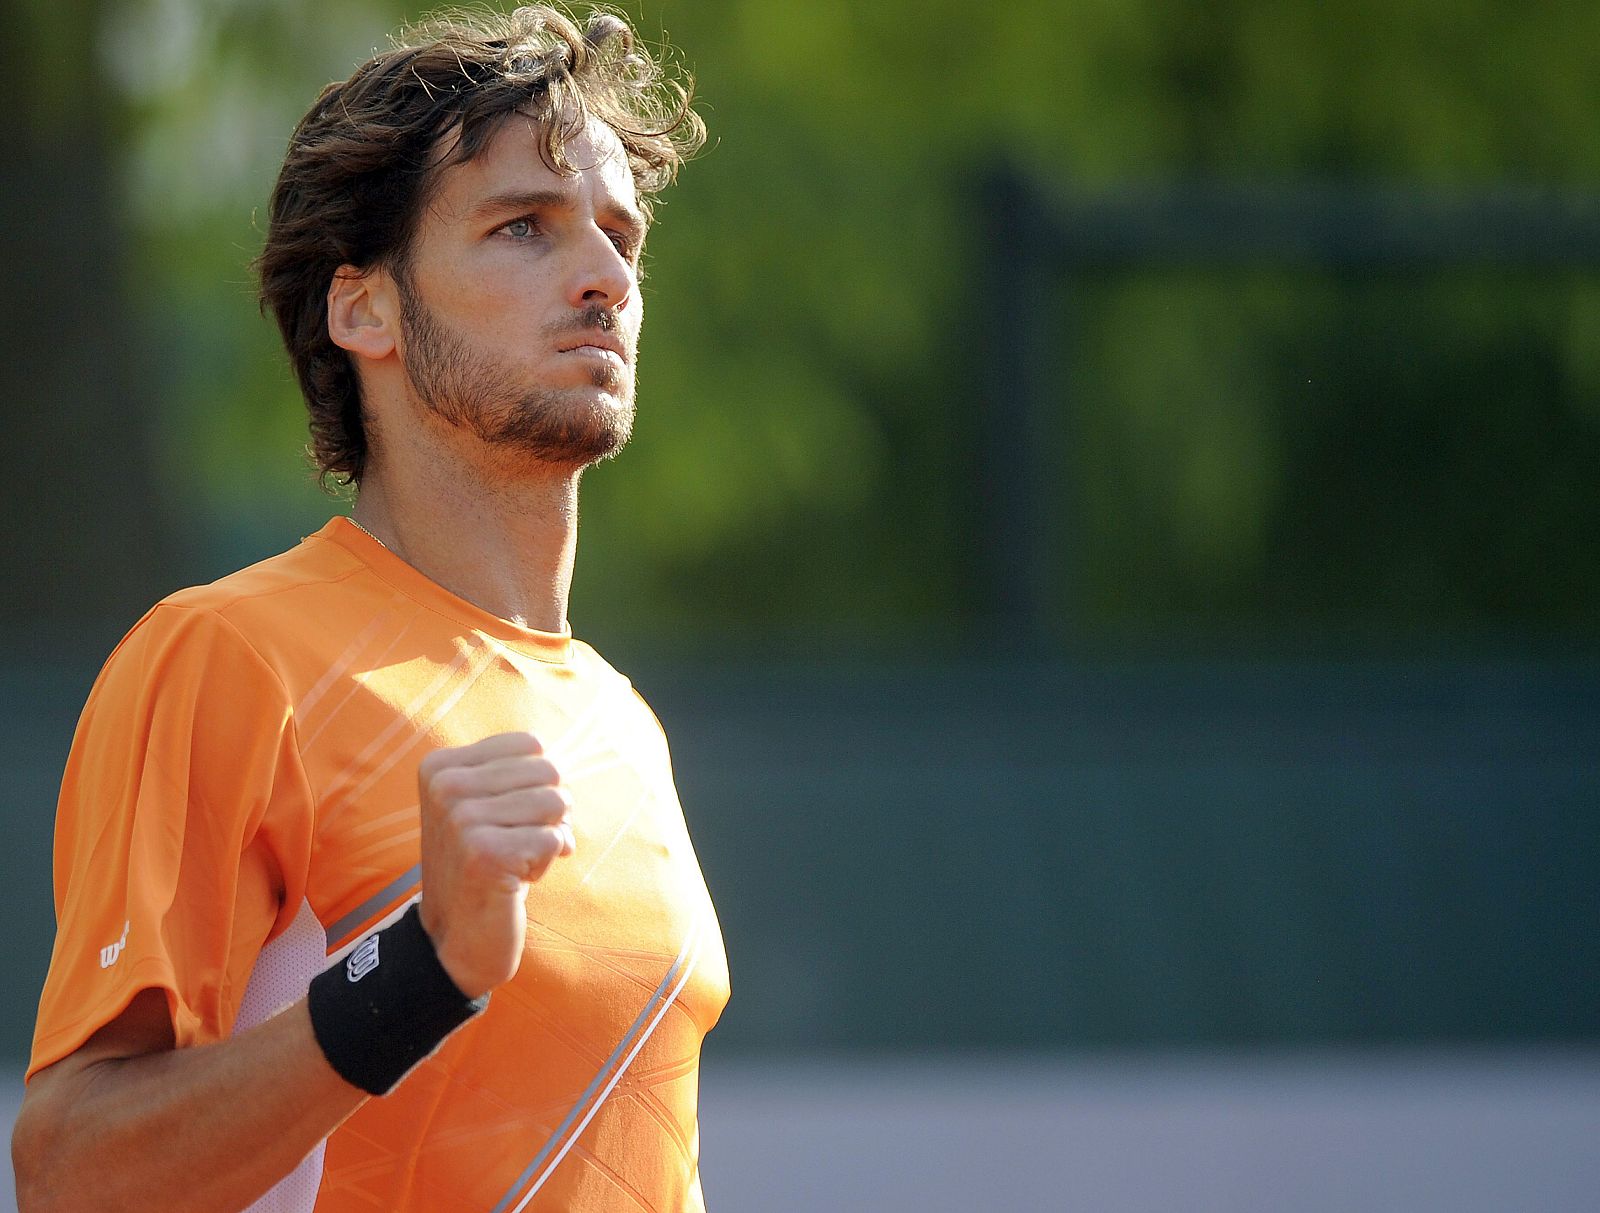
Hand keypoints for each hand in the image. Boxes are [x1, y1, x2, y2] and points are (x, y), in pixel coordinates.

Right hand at [415, 732, 574, 998]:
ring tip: (515, 861)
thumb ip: (519, 774)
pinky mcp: (485, 852)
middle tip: (519, 843)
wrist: (457, 938)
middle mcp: (446, 785)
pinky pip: (556, 838)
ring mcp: (461, 818)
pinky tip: (515, 880)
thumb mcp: (488, 806)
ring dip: (548, 839)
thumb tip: (567, 759)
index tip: (511, 817)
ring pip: (557, 802)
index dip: (539, 783)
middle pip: (549, 770)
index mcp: (441, 766)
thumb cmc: (483, 865)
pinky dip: (546, 863)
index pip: (531, 744)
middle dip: (550, 812)